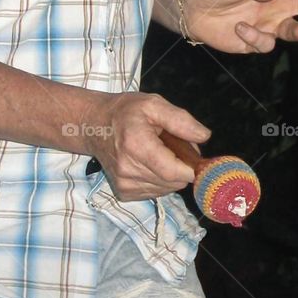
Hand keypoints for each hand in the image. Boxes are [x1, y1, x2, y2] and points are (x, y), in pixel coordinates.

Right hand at [93, 93, 209, 200]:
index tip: (191, 155)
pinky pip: (155, 192)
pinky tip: (149, 165)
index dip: (190, 167)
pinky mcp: (124, 193)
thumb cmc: (126, 113)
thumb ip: (181, 120)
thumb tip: (204, 136)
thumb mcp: (154, 105)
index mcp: (137, 146)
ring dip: (170, 175)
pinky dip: (158, 181)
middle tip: (171, 148)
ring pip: (166, 189)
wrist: (94, 126)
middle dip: (181, 168)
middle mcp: (128, 169)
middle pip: (173, 182)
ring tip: (158, 154)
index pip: (174, 172)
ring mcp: (124, 184)